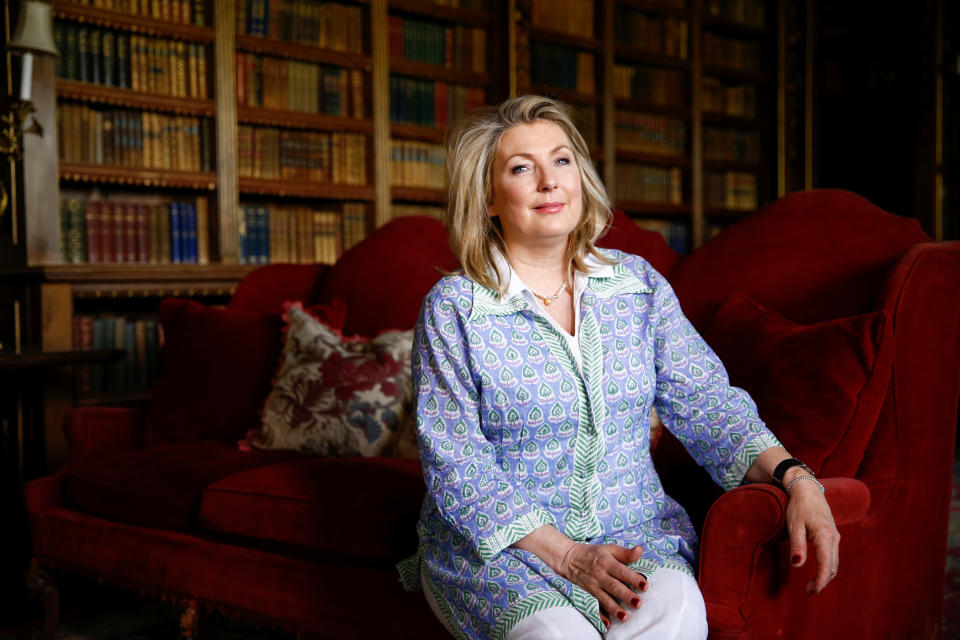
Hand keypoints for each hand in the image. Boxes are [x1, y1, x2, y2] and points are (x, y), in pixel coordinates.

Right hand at [556, 542, 646, 625]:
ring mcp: (592, 586)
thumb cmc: (593, 554)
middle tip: (638, 603)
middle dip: (626, 595)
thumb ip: (625, 553)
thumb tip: (640, 550)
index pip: (622, 571)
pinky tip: (607, 623)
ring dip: (614, 608)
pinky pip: (593, 605)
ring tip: (624, 617)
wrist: (568, 559)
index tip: (644, 586)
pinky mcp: (586, 594)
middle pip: (614, 586)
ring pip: (604, 598)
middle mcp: (600, 575)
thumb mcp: (608, 549)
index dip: (633, 578)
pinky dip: (599, 615)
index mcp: (607, 562)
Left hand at [785, 476, 840, 593]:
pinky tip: (818, 573)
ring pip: (834, 562)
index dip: (820, 580)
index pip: (826, 563)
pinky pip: (833, 556)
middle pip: (832, 566)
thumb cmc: (799, 506)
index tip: (813, 591)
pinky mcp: (833, 536)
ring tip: (811, 586)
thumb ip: (797, 545)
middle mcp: (834, 537)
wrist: (808, 490)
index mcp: (825, 535)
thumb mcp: (794, 525)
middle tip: (809, 592)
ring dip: (825, 576)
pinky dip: (827, 567)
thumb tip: (797, 564)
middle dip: (822, 581)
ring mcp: (835, 537)